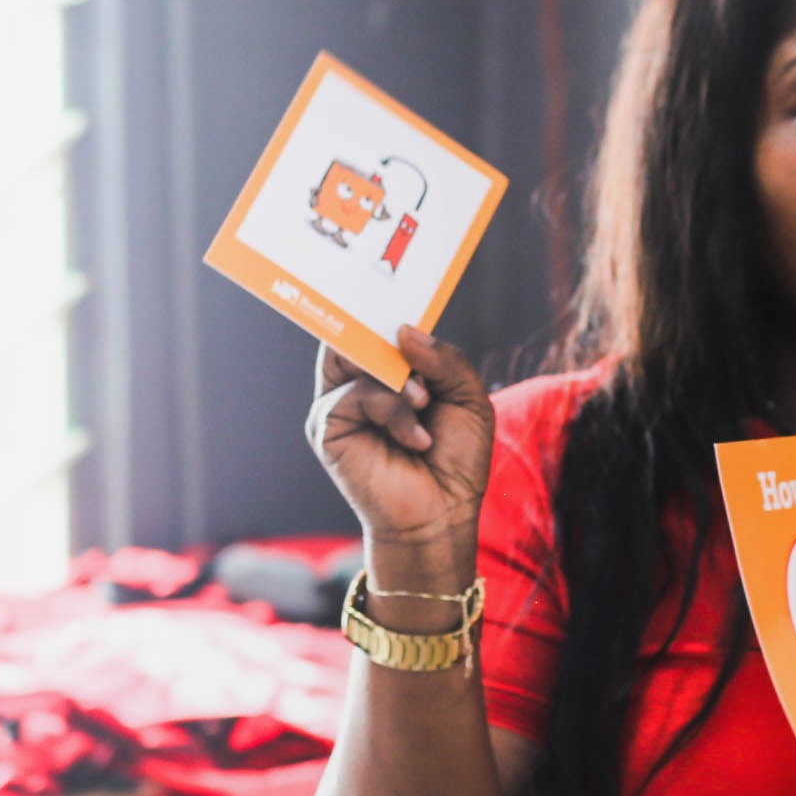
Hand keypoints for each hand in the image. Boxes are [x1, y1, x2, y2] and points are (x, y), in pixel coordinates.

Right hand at [306, 327, 494, 566]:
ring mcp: (339, 405)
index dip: (386, 309)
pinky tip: (415, 438)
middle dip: (391, 341)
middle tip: (421, 357)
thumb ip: (444, 359)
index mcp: (389, 373)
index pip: (377, 325)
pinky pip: (350, 395)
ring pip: (355, 359)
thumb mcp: (468, 399)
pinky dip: (391, 410)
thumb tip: (403, 332)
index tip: (400, 282)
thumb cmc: (456, 460)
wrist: (442, 514)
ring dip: (399, 380)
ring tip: (424, 406)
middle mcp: (358, 383)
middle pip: (355, 331)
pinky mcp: (327, 429)